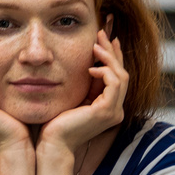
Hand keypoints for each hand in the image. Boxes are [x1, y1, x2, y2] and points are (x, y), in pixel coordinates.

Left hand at [37, 29, 128, 158]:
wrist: (52, 142)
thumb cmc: (58, 122)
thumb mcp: (76, 95)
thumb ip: (87, 83)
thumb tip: (92, 61)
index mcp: (109, 107)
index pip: (117, 77)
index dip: (114, 56)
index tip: (106, 37)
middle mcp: (115, 111)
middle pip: (122, 74)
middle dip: (113, 51)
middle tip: (102, 31)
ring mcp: (113, 112)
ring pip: (121, 76)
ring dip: (109, 57)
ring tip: (95, 45)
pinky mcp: (106, 111)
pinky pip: (114, 83)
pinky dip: (104, 71)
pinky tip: (90, 67)